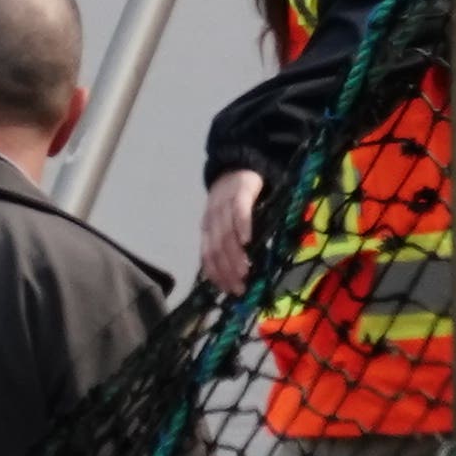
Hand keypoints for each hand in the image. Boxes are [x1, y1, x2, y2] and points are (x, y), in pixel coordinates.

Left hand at [198, 167, 264, 297]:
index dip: (216, 275)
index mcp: (208, 228)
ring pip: (226, 235)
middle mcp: (212, 219)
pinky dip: (243, 227)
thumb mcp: (230, 221)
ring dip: (235, 255)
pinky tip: (248, 241)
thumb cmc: (238, 199)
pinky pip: (239, 212)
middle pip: (216, 248)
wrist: (239, 163)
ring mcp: (223, 206)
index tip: (228, 292)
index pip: (207, 256)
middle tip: (239, 288)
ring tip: (245, 272)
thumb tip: (245, 269)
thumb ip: (234, 241)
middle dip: (226, 271)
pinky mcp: (239, 193)